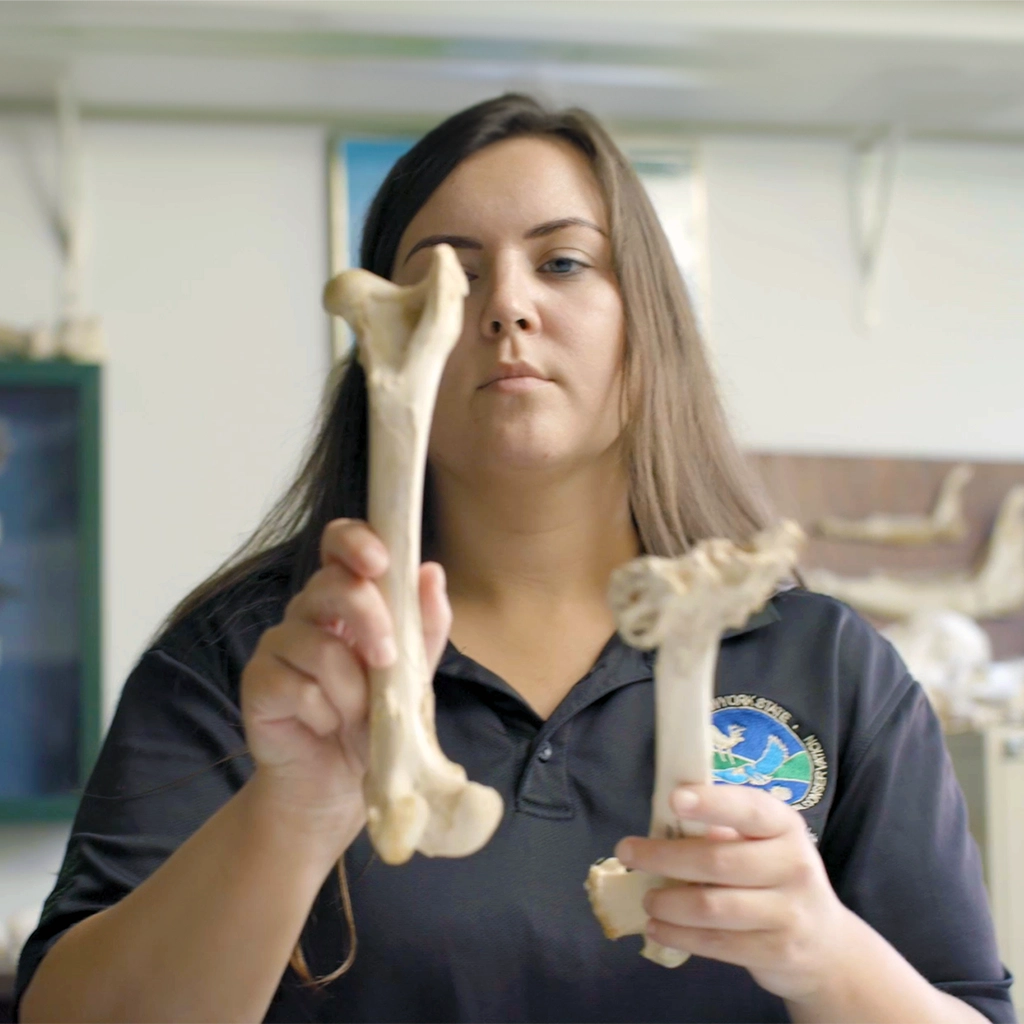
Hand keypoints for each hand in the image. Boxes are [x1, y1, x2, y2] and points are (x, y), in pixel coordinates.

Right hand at [240, 518, 451, 849]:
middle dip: (369, 620)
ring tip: (358, 716)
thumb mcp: (413, 674)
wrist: (338, 784)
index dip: (355, 541)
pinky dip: (325, 714)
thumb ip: (423, 626)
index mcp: (346, 599)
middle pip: (331, 586)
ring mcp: (279, 644)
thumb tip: (431, 571)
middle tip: (385, 660)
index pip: (339, 544)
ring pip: (319, 646)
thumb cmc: (376, 720)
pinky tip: (325, 727)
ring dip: (352, 690)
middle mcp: (308, 612)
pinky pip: (298, 687)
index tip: (380, 561)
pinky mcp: (259, 682)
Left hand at [615, 784, 854, 1000]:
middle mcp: (793, 865)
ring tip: (647, 899)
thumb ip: (722, 832)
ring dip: (668, 903)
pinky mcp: (776, 952)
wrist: (826, 947)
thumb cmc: (776, 878)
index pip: (749, 809)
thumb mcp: (762, 845)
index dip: (712, 802)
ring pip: (712, 907)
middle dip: (664, 857)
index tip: (675, 798)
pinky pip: (716, 943)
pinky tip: (658, 928)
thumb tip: (662, 826)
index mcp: (785, 827)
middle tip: (628, 852)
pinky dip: (679, 936)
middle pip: (718, 861)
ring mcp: (788, 912)